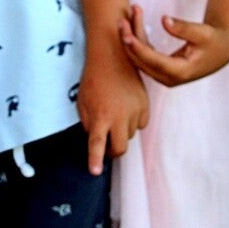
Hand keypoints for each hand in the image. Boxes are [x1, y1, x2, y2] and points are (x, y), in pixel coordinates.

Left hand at [76, 56, 148, 174]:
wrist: (113, 55)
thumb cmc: (94, 79)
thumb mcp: (83, 102)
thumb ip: (89, 124)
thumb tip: (98, 139)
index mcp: (100, 115)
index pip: (97, 143)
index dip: (95, 160)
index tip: (95, 172)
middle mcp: (119, 116)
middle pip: (120, 148)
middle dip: (112, 151)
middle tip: (106, 145)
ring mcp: (135, 111)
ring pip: (130, 135)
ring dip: (121, 132)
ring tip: (114, 113)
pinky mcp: (145, 105)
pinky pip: (141, 124)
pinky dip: (133, 122)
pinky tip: (126, 108)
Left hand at [118, 5, 228, 86]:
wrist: (221, 49)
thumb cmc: (213, 40)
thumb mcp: (203, 32)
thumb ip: (184, 28)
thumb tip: (164, 20)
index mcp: (181, 72)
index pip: (153, 61)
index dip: (138, 48)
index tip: (126, 35)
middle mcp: (169, 78)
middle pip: (141, 61)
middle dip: (129, 40)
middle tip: (122, 19)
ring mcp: (163, 75)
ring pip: (139, 57)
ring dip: (131, 36)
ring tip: (129, 13)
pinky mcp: (160, 68)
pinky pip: (143, 54)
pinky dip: (137, 37)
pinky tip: (133, 19)